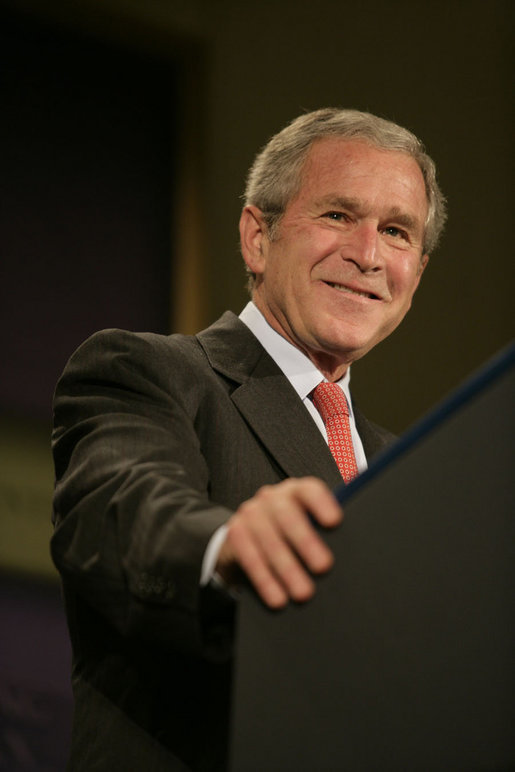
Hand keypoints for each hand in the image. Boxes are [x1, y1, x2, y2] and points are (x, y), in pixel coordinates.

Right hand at [216, 477, 341, 607]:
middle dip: (306, 542)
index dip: (322, 503)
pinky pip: (249, 557)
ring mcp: (251, 512)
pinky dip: (264, 579)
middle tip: (323, 567)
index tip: (335, 522)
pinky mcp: (235, 532)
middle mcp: (272, 497)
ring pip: (268, 539)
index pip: (309, 489)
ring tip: (303, 593)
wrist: (248, 537)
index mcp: (296, 491)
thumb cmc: (288, 534)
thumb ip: (324, 532)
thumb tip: (350, 551)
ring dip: (287, 568)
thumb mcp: (306, 526)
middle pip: (287, 515)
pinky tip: (278, 598)